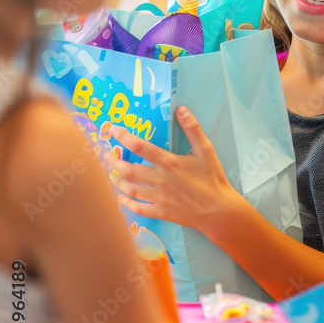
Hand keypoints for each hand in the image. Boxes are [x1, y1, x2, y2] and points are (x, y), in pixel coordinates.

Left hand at [104, 107, 236, 228]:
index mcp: (169, 162)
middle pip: (129, 170)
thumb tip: (181, 110)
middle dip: (113, 162)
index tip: (112, 130)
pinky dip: (127, 204)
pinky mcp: (161, 212)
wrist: (219, 210)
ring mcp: (159, 198)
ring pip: (130, 189)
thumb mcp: (206, 150)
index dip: (124, 137)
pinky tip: (121, 199)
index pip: (140, 147)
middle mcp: (160, 180)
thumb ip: (193, 129)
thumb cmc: (213, 178)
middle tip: (104, 156)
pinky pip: (138, 208)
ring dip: (117, 181)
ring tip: (110, 175)